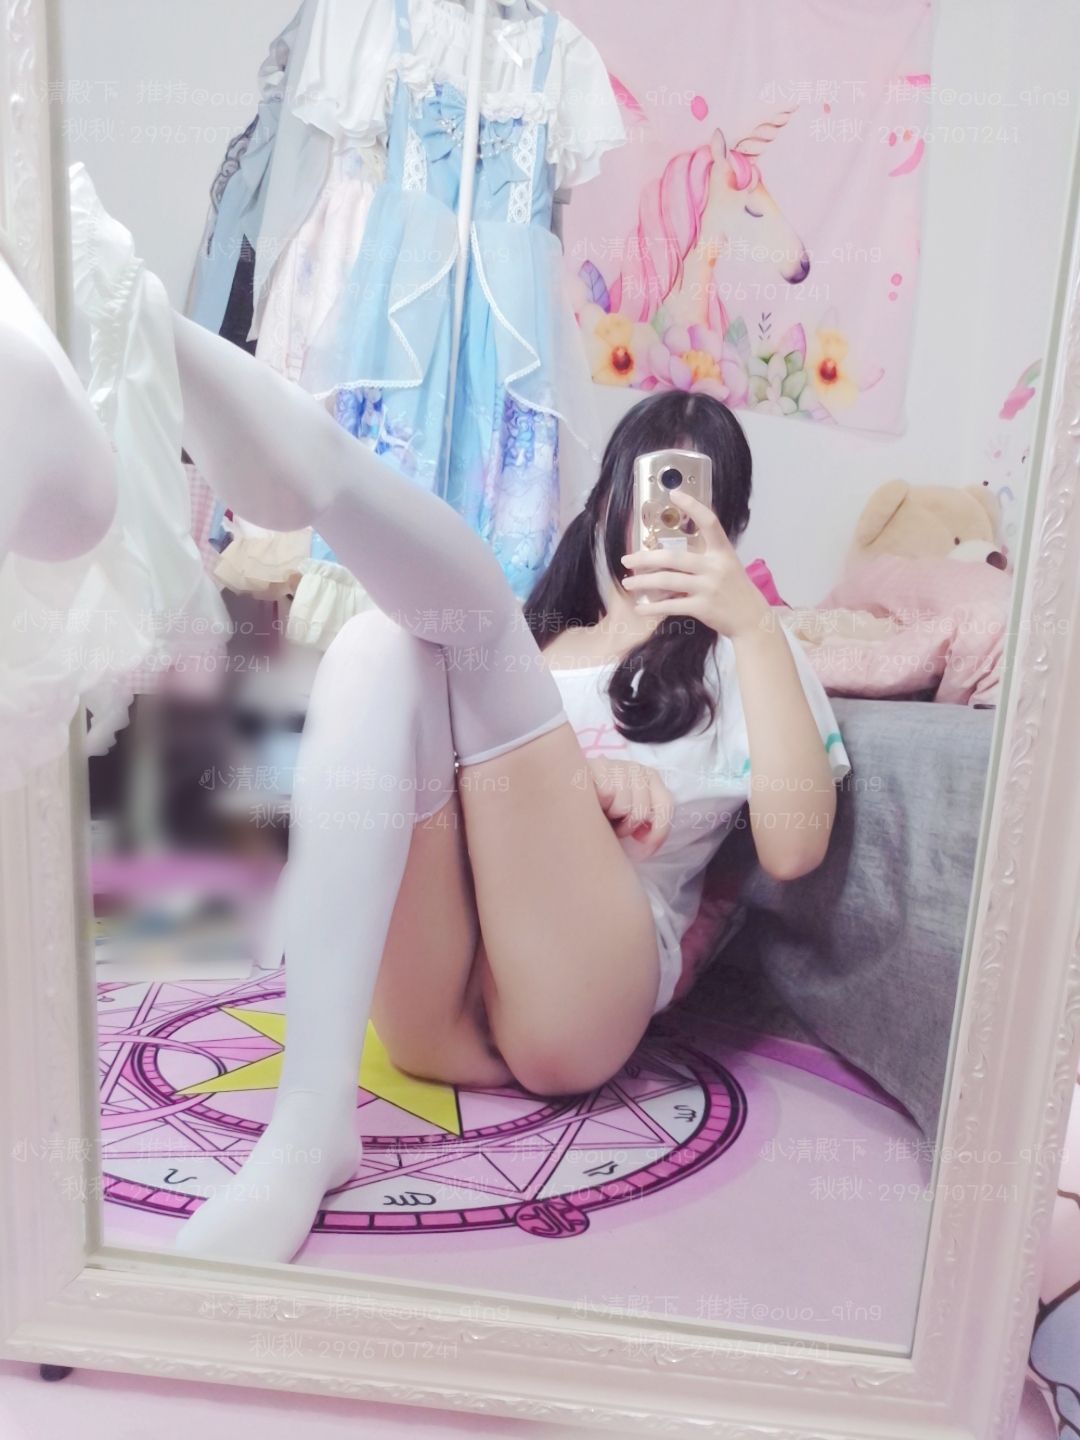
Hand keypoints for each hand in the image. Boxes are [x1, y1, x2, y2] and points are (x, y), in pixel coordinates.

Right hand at [587, 756, 674, 858]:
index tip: (644, 845)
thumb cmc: (605, 811)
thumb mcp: (630, 818)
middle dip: (627, 826)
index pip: (666, 805)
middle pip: (642, 810)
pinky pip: (607, 794)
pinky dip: (598, 804)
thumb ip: (646, 825)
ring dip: (611, 816)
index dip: (658, 831)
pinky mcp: (597, 764)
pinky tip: (591, 802)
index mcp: (651, 780)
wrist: (572, 798)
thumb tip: (648, 840)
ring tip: (602, 812)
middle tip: (614, 824)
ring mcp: (617, 764)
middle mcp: (637, 769)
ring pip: (623, 805)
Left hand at [620, 487, 768, 639]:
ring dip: (644, 582)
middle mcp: (715, 567)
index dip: (692, 506)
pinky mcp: (703, 608)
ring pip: (668, 581)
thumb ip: (706, 556)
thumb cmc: (736, 591)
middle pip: (674, 557)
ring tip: (628, 583)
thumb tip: (674, 552)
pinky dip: (653, 607)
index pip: (709, 522)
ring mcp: (708, 587)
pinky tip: (640, 608)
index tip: (674, 494)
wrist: (753, 620)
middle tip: (626, 559)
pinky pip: (671, 606)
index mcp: (723, 552)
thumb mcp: (727, 566)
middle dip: (645, 558)